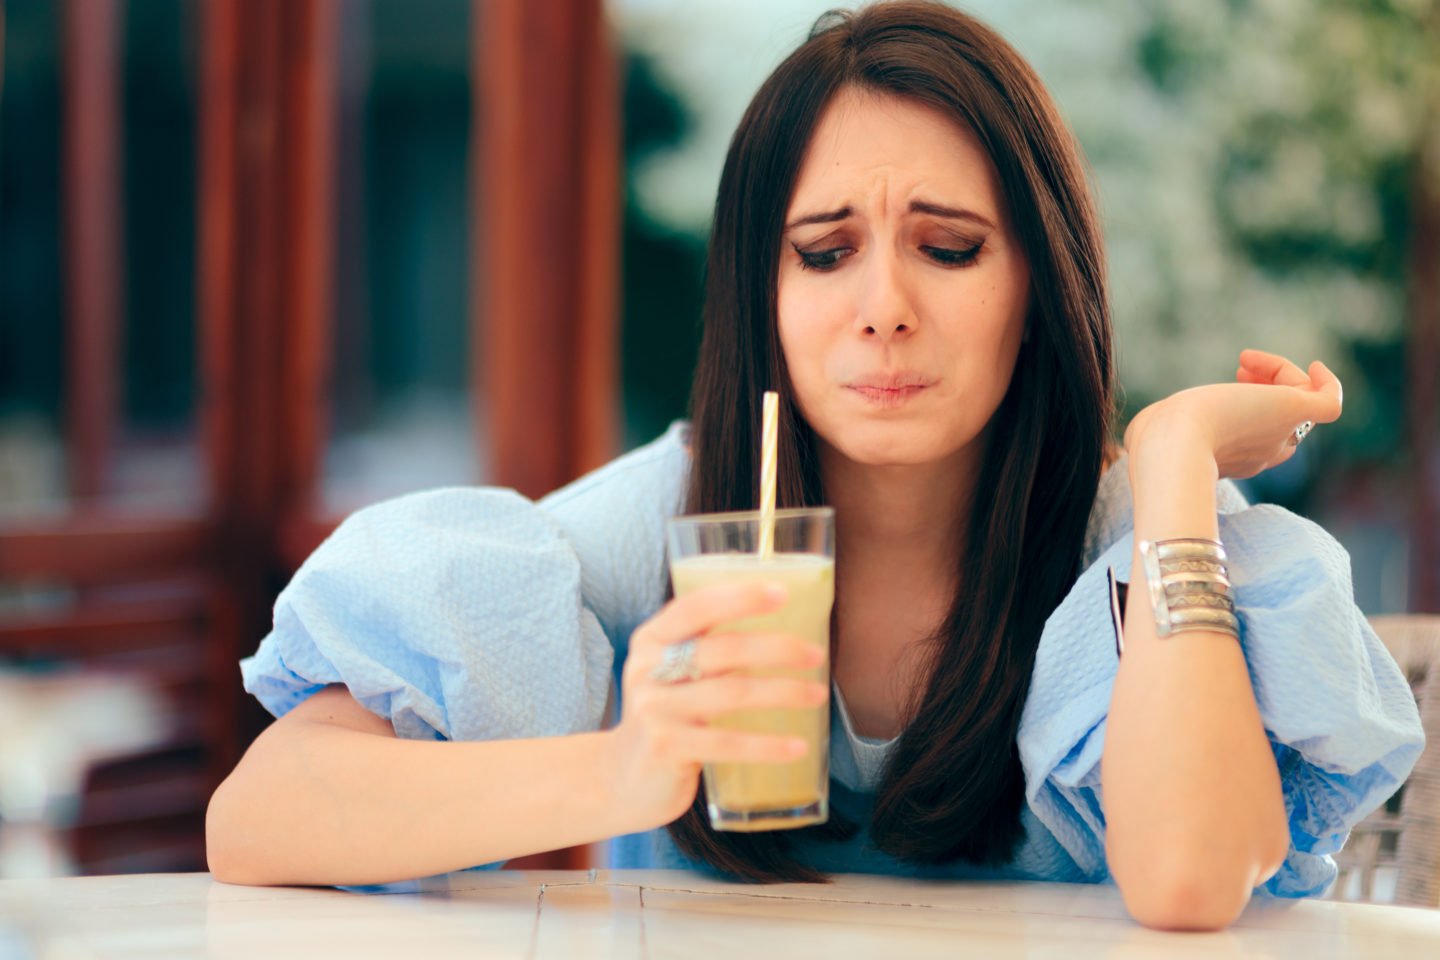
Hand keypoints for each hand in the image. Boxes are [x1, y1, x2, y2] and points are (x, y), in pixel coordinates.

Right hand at [604, 582, 827, 832]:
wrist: (620, 779)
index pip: (696, 607)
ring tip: (817, 695)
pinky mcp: (666, 748)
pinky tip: (797, 746)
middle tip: (816, 655)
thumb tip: (784, 633)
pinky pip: (728, 743)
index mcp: (651, 639)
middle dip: (777, 649)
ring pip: (732, 692)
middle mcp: (648, 668)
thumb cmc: (665, 717)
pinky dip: (768, 745)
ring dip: (783, 693)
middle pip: (724, 649)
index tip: (782, 593)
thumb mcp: (671, 675)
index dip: (740, 598)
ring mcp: (655, 709)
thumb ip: (707, 652)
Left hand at [1124, 350, 1343, 481]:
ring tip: (1247, 360)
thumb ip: (1157, 431)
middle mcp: (1261, 452)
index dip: (1248, 405)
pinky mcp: (1291, 412)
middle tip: (1242, 367)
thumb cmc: (1157, 438)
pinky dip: (1328, 384)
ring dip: (1280, 375)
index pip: (1257, 437)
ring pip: (1299, 404)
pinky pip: (1329, 404)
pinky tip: (1314, 366)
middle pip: (1282, 422)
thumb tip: (1144, 428)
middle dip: (1266, 388)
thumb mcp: (1154, 430)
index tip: (1230, 378)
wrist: (1171, 444)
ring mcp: (1277, 433)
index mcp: (1233, 460)